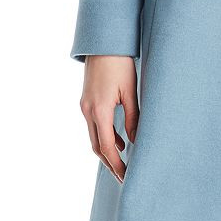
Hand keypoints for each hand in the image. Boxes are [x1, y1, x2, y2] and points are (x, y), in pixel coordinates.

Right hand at [80, 55, 138, 183]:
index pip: (107, 147)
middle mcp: (88, 111)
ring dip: (107, 151)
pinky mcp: (87, 101)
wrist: (103, 43)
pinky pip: (94, 125)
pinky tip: (120, 140)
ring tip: (123, 164)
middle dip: (110, 163)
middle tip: (124, 178)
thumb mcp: (130, 91)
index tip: (126, 177)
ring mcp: (85, 106)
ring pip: (94, 137)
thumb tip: (136, 141)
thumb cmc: (120, 63)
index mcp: (99, 110)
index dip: (116, 164)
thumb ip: (133, 117)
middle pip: (97, 146)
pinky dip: (105, 136)